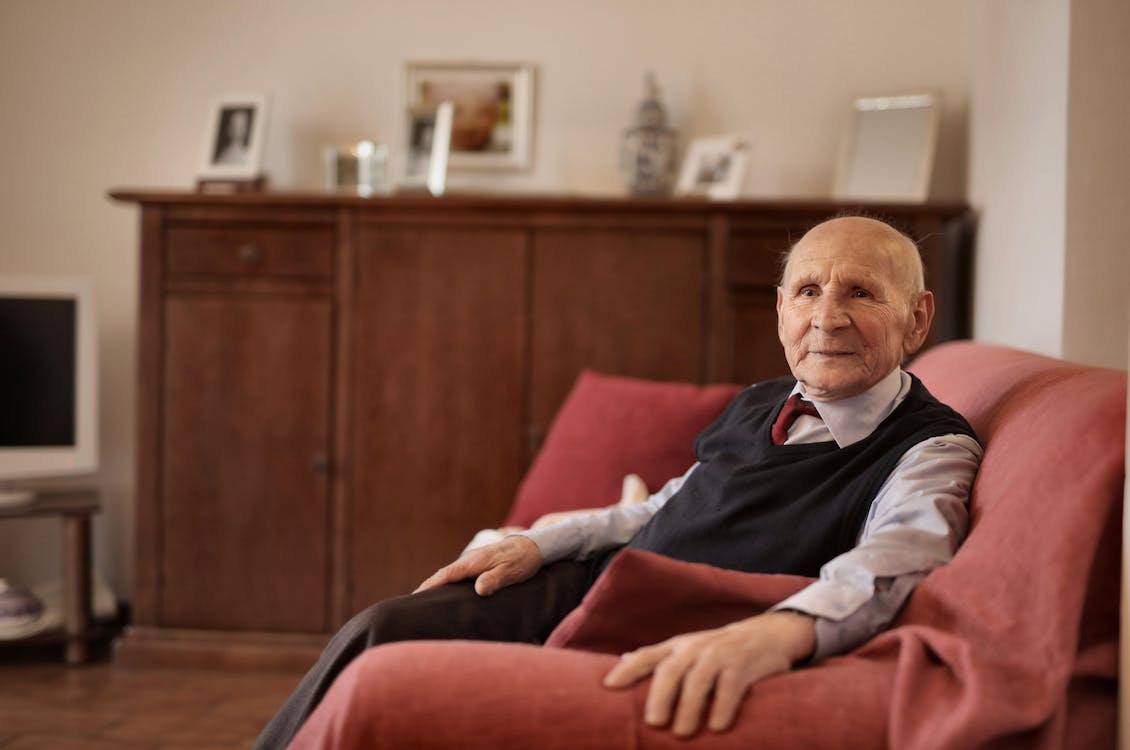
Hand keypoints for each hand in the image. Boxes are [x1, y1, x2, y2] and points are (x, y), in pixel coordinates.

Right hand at [414, 536, 542, 595]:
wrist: (533, 545)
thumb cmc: (523, 560)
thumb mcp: (511, 571)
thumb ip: (495, 579)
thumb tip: (479, 590)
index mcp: (473, 562)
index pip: (445, 574)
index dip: (430, 586)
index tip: (415, 597)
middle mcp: (469, 560)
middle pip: (443, 575)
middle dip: (427, 588)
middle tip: (412, 606)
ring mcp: (472, 562)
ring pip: (450, 575)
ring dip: (437, 586)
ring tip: (424, 603)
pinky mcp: (478, 565)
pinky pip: (458, 575)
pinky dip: (448, 583)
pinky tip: (447, 594)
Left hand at [602, 611, 814, 736]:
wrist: (766, 634)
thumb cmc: (717, 649)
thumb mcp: (686, 648)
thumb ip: (657, 656)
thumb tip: (623, 661)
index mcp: (677, 646)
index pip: (646, 657)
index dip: (627, 670)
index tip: (608, 687)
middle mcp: (694, 648)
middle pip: (671, 670)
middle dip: (660, 696)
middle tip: (653, 722)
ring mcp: (718, 656)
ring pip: (698, 681)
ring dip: (688, 707)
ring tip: (680, 733)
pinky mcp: (742, 666)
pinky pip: (730, 687)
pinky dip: (722, 707)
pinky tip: (716, 727)